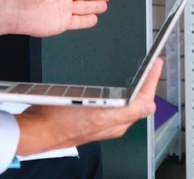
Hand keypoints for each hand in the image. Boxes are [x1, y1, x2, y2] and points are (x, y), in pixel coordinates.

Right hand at [14, 59, 162, 155]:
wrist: (36, 129)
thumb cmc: (59, 123)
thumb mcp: (97, 114)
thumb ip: (127, 111)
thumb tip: (149, 107)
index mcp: (117, 122)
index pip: (143, 100)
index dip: (152, 80)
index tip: (157, 64)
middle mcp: (111, 123)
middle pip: (138, 102)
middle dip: (146, 84)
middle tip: (153, 67)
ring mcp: (100, 120)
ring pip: (126, 103)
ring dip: (135, 89)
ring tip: (142, 75)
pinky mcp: (89, 116)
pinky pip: (112, 104)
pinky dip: (120, 92)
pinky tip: (118, 87)